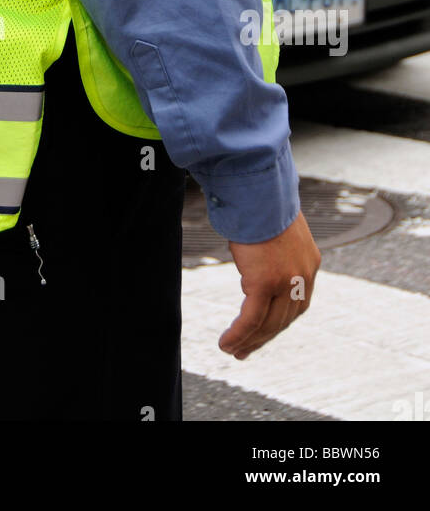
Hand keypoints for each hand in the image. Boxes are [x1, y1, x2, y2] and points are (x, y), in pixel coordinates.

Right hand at [219, 211, 320, 360]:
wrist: (259, 185)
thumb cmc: (261, 199)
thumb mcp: (275, 227)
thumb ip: (273, 246)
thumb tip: (256, 248)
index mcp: (309, 262)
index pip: (298, 303)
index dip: (280, 322)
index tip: (264, 332)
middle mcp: (303, 275)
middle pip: (285, 318)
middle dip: (264, 338)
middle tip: (246, 351)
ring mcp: (286, 281)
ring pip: (268, 324)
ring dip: (250, 341)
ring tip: (233, 351)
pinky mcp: (265, 282)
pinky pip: (251, 319)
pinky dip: (238, 334)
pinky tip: (226, 343)